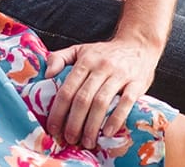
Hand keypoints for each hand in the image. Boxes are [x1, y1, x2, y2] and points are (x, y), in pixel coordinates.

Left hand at [43, 36, 159, 149]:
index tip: (53, 129)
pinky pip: (126, 102)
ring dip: (92, 125)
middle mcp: (101, 66)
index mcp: (86, 60)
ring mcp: (120, 74)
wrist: (139, 44)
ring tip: (87, 141)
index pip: (68, 88)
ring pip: (101, 102)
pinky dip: (116, 119)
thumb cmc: (105, 53)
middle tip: (70, 139)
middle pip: (83, 98)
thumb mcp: (80, 50)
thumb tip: (46, 75)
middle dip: (74, 123)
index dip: (58, 111)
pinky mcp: (137, 82)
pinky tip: (108, 132)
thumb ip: (59, 58)